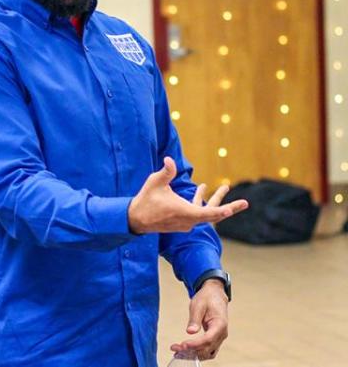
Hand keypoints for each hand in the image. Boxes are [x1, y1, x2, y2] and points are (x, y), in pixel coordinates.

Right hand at [127, 157, 248, 233]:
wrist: (136, 219)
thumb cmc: (146, 200)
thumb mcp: (155, 183)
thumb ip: (166, 172)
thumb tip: (169, 159)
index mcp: (185, 212)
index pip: (209, 213)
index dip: (223, 210)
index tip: (233, 208)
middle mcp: (189, 220)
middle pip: (214, 215)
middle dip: (230, 207)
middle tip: (245, 203)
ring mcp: (186, 222)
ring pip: (206, 212)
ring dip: (216, 200)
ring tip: (225, 187)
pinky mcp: (183, 221)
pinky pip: (198, 212)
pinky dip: (202, 202)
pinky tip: (201, 189)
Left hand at [171, 279, 229, 359]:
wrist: (215, 295)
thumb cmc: (207, 298)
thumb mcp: (198, 304)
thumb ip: (195, 318)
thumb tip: (190, 331)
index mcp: (220, 324)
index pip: (208, 339)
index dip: (196, 344)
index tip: (183, 345)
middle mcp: (222, 334)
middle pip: (207, 348)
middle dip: (192, 350)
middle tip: (175, 348)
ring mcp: (219, 337)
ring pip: (208, 352)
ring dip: (194, 354)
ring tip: (178, 351)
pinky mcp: (214, 338)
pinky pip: (208, 349)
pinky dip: (197, 352)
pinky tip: (185, 351)